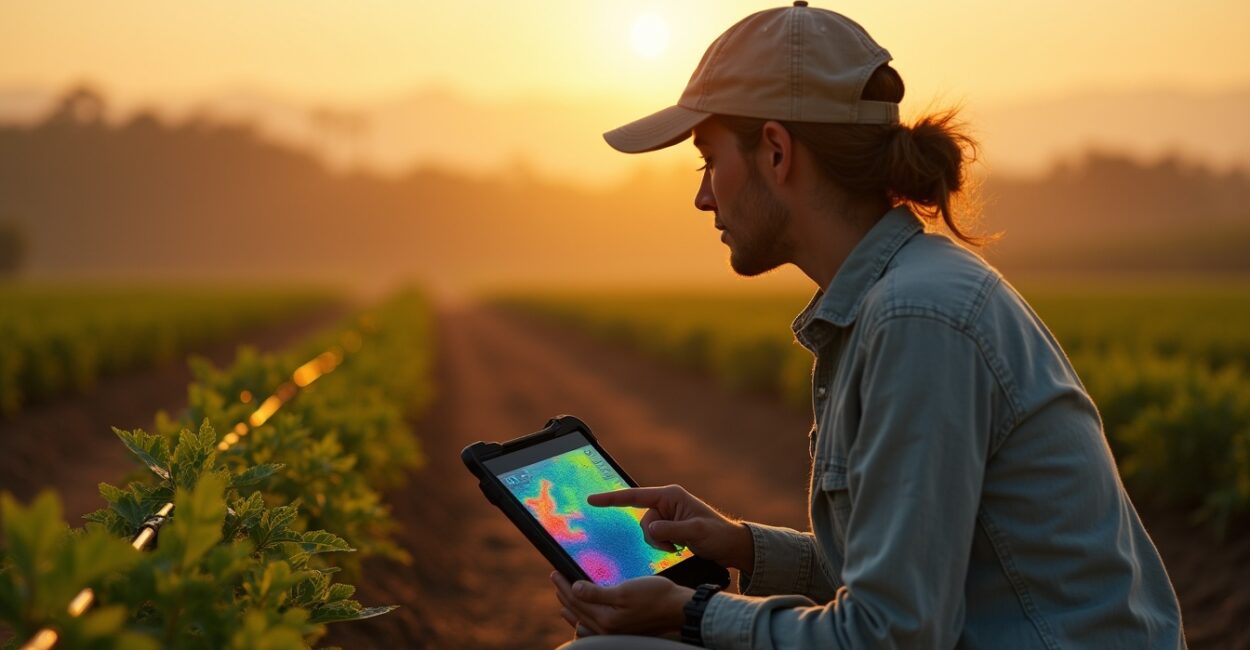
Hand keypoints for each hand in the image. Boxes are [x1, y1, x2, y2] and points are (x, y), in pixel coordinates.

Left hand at [551, 571, 693, 635]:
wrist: (678, 609)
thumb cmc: (655, 596)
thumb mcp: (625, 591)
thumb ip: (597, 593)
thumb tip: (574, 588)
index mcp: (605, 619)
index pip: (576, 600)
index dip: (563, 585)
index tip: (555, 572)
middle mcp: (607, 630)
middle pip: (577, 611)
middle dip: (564, 595)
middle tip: (556, 580)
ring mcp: (614, 632)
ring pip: (584, 621)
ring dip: (572, 608)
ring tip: (564, 598)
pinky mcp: (622, 630)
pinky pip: (595, 628)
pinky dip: (584, 619)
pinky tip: (585, 616)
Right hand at [587, 484, 754, 570]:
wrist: (732, 546)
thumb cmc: (718, 535)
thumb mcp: (696, 533)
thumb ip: (671, 529)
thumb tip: (651, 528)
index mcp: (670, 496)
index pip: (635, 496)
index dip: (612, 498)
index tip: (592, 499)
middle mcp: (666, 502)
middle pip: (642, 520)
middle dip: (654, 536)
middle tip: (674, 545)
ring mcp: (667, 514)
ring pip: (647, 531)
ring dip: (659, 543)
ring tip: (679, 546)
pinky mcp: (669, 526)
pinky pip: (654, 537)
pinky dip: (662, 545)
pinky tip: (678, 547)